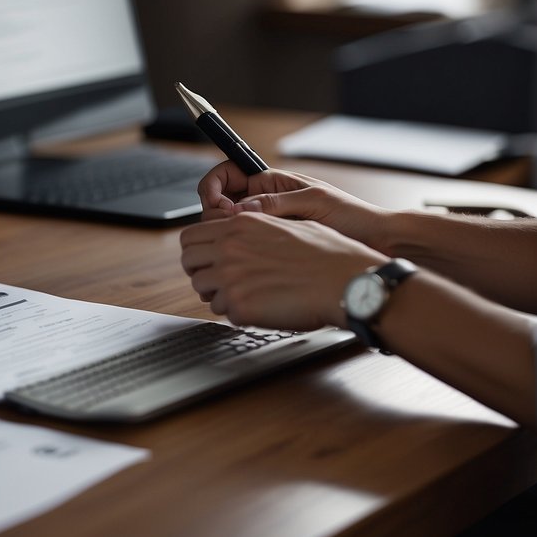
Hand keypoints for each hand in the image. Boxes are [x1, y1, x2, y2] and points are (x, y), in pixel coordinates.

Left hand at [179, 212, 387, 329]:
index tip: (206, 259)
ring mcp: (231, 278)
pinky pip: (222, 312)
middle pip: (188, 262)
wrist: (347, 283)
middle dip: (200, 272)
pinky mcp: (239, 306)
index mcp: (240, 225)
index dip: (197, 250)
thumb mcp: (287, 224)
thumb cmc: (328, 255)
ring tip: (246, 295)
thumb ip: (254, 227)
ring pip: (201, 289)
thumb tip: (236, 232)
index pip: (191, 236)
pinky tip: (261, 308)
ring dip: (218, 294)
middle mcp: (229, 248)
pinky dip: (238, 313)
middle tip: (218, 281)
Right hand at [197, 161, 390, 247]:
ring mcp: (268, 222)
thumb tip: (240, 209)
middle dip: (214, 215)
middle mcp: (265, 199)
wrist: (376, 240)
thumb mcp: (314, 202)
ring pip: (229, 225)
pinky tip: (243, 259)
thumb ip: (276, 203)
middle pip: (220, 201)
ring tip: (232, 248)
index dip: (213, 189)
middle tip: (226, 231)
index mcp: (272, 181)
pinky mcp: (273, 242)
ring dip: (224, 234)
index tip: (218, 208)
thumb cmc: (353, 216)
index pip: (226, 175)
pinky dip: (237, 249)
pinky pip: (245, 243)